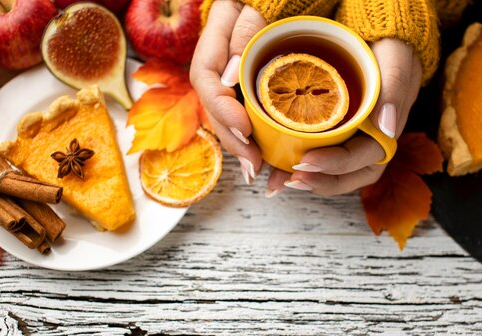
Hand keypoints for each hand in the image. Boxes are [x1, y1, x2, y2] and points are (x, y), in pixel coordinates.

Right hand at [190, 0, 265, 185]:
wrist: (274, 2)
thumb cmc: (266, 1)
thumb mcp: (253, 10)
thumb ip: (242, 36)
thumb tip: (230, 78)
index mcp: (211, 45)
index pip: (207, 80)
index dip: (223, 108)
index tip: (244, 128)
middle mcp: (215, 69)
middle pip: (215, 109)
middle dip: (233, 141)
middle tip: (253, 165)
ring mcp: (226, 83)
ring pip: (227, 119)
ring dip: (240, 148)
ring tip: (257, 172)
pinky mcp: (242, 93)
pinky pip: (241, 118)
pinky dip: (251, 140)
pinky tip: (262, 161)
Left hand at [266, 38, 422, 196]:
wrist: (374, 36)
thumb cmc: (389, 46)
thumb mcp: (396, 58)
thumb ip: (394, 87)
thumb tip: (388, 127)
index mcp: (386, 131)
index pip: (364, 159)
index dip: (336, 166)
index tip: (307, 162)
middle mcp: (369, 141)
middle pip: (347, 175)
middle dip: (319, 181)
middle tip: (290, 178)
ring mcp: (351, 139)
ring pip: (331, 172)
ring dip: (306, 180)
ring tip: (279, 181)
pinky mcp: (333, 132)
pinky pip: (317, 155)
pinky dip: (298, 164)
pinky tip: (277, 168)